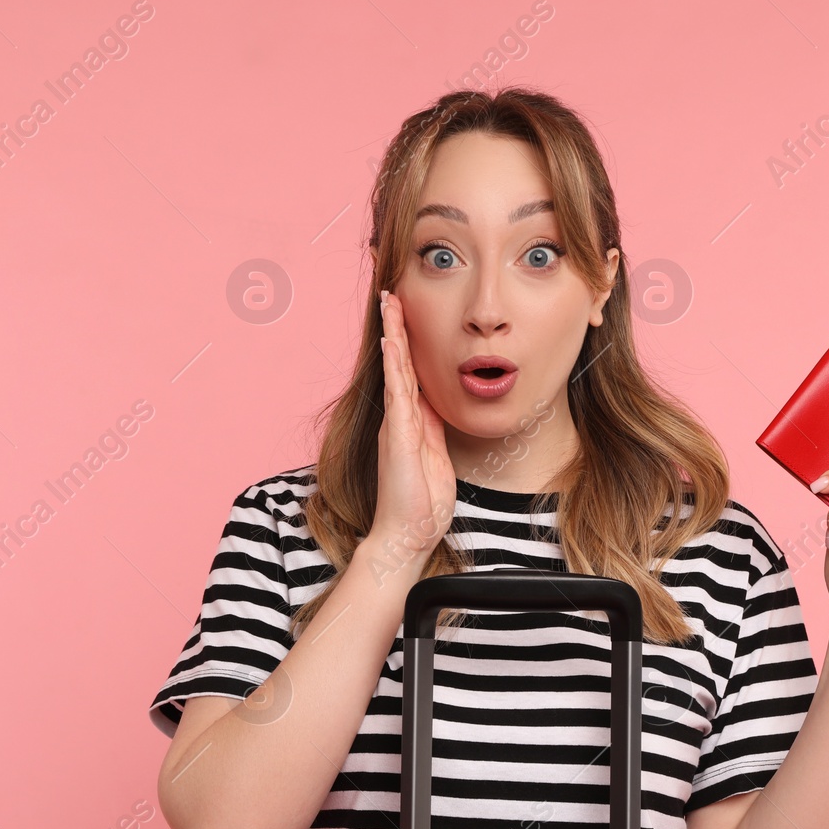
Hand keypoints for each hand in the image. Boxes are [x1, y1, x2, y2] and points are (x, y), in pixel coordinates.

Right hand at [368, 289, 455, 565]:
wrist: (407, 535)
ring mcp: (396, 425)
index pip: (408, 372)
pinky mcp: (398, 436)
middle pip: (396, 362)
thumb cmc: (422, 503)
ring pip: (394, 370)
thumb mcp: (436, 456)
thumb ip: (435, 429)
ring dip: (392, 335)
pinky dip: (394, 365)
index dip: (406, 341)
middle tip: (390, 293)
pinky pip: (396, 393)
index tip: (405, 311)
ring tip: (388, 304)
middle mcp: (398, 417)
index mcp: (411, 421)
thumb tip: (440, 404)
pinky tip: (391, 342)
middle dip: (394, 327)